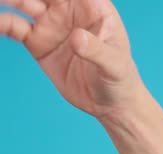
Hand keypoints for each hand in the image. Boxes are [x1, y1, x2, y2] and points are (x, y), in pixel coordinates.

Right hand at [1, 0, 143, 118]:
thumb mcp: (115, 66)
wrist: (111, 104)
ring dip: (9, 0)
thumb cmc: (121, 80)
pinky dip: (1, 24)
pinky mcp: (38, 43)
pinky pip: (13, 27)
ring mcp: (52, 25)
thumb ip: (98, 51)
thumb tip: (77, 38)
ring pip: (23, 3)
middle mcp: (70, 11)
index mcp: (94, 7)